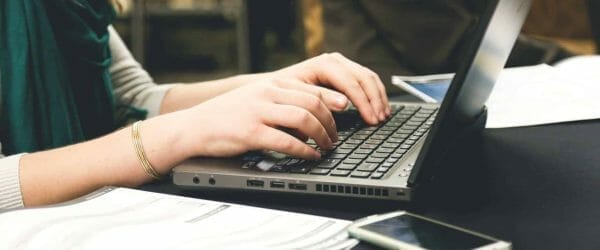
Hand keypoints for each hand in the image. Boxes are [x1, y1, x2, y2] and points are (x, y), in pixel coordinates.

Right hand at [181, 79, 343, 158]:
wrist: (194, 126)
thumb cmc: (226, 116)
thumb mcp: (255, 99)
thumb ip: (281, 103)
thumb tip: (311, 118)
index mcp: (270, 84)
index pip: (311, 90)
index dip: (332, 104)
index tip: (343, 115)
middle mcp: (266, 94)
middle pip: (313, 104)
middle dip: (330, 122)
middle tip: (335, 137)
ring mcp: (259, 112)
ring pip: (304, 120)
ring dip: (321, 136)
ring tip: (326, 147)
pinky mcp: (251, 132)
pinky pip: (287, 141)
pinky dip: (304, 150)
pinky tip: (311, 156)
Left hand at [273, 52, 390, 124]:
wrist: (272, 87)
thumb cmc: (282, 95)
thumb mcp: (298, 98)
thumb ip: (320, 99)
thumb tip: (345, 104)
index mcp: (323, 64)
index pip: (351, 82)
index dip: (364, 102)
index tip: (371, 119)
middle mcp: (334, 60)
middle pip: (364, 78)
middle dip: (374, 100)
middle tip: (379, 120)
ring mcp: (340, 64)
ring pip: (368, 77)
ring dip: (378, 97)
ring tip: (383, 116)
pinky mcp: (343, 71)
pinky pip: (366, 80)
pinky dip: (374, 94)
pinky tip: (378, 107)